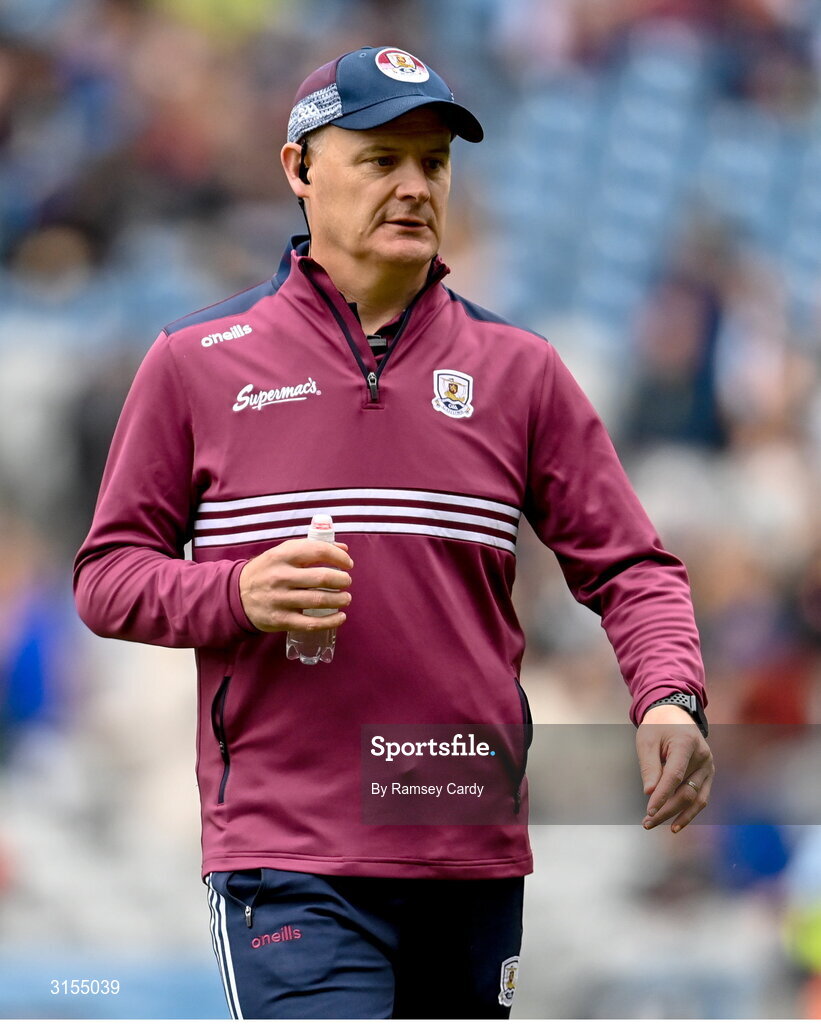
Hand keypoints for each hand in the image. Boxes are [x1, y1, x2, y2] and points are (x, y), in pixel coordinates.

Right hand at [239, 539, 352, 632]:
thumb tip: (344, 550)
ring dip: (340, 600)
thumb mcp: (282, 553)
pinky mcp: (281, 620)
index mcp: (281, 555)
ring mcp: (280, 599)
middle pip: (321, 578)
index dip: (338, 557)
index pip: (317, 551)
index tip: (348, 564)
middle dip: (342, 580)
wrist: (236, 595)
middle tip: (346, 582)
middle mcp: (280, 576)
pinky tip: (340, 617)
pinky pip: (311, 623)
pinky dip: (330, 621)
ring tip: (346, 598)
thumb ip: (311, 549)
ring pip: (319, 601)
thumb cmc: (267, 571)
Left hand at [636, 704, 713, 832]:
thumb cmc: (658, 727)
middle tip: (646, 821)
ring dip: (676, 815)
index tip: (649, 811)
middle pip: (686, 791)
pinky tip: (676, 824)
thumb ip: (649, 766)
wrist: (675, 714)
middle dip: (666, 809)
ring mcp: (708, 767)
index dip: (662, 795)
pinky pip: (701, 798)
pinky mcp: (708, 775)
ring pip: (696, 799)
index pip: (675, 775)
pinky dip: (689, 813)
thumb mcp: (647, 740)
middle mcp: (703, 757)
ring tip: (656, 824)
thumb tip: (650, 793)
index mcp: (686, 743)